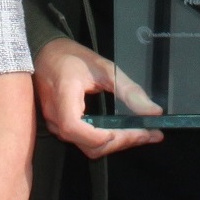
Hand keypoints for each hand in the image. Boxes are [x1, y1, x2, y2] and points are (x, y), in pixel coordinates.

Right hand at [33, 37, 161, 158]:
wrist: (46, 53)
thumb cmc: (72, 57)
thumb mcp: (104, 67)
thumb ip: (129, 90)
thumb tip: (154, 112)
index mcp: (64, 97)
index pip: (74, 127)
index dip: (100, 135)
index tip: (129, 131)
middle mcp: (56, 116)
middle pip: (88, 144)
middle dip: (121, 141)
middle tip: (150, 134)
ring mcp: (56, 124)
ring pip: (87, 146)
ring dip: (116, 143)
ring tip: (141, 134)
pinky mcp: (60, 126)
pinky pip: (84, 140)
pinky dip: (106, 139)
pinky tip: (123, 131)